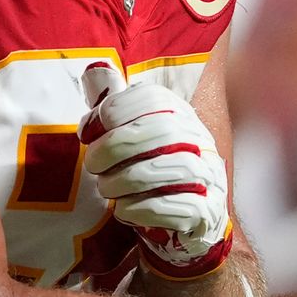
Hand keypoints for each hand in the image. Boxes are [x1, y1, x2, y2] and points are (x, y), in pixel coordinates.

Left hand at [79, 60, 232, 278]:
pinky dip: (142, 209)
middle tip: (93, 165)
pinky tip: (124, 209)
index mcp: (180, 115)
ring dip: (125, 180)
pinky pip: (179, 207)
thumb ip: (113, 105)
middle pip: (161, 131)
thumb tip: (93, 70)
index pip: (153, 98)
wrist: (182, 225)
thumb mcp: (131, 135)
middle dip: (114, 148)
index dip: (113, 111)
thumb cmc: (148, 174)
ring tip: (107, 189)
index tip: (88, 133)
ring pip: (171, 169)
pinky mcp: (207, 212)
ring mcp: (208, 177)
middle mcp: (200, 141)